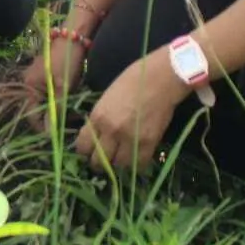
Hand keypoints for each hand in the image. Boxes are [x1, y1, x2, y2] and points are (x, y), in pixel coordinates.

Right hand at [21, 35, 87, 129]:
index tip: (55, 136)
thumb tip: (50, 132)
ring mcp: (37, 78)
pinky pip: (49, 93)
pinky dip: (58, 100)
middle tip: (67, 128)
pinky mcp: (46, 74)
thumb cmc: (66, 61)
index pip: (31, 115)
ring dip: (56, 110)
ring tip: (70, 118)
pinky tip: (69, 104)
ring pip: (45, 101)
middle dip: (51, 120)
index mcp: (29, 86)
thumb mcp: (62, 87)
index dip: (42, 128)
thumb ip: (55, 110)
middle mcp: (29, 83)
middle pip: (37, 109)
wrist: (73, 37)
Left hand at [75, 52, 186, 172]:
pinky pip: (140, 165)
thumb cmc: (133, 80)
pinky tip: (137, 157)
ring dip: (119, 163)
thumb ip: (100, 118)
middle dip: (99, 162)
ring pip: (119, 166)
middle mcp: (111, 130)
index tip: (90, 150)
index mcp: (98, 116)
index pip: (83, 146)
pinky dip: (137, 164)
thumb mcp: (107, 98)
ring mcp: (130, 138)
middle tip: (105, 158)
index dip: (85, 151)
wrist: (160, 78)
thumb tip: (94, 134)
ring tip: (122, 156)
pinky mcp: (149, 143)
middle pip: (98, 161)